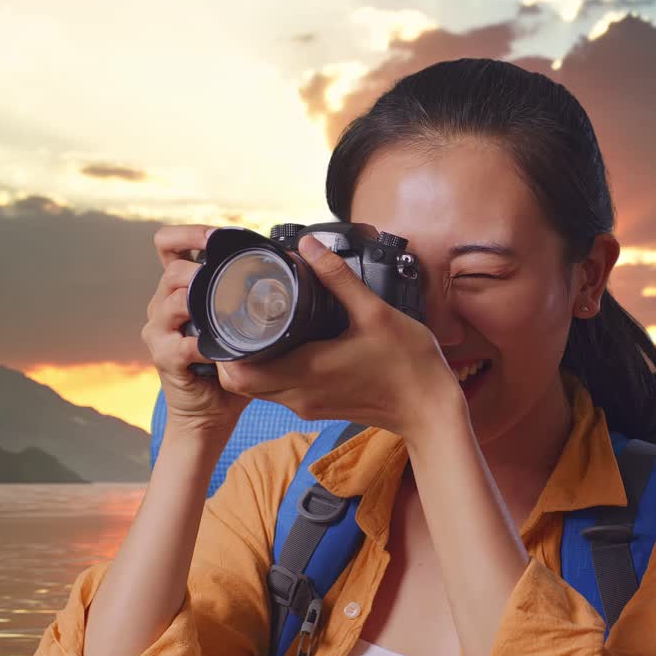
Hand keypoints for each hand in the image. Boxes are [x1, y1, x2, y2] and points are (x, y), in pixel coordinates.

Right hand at [141, 224, 252, 437]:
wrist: (210, 412)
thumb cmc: (229, 366)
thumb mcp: (241, 324)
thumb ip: (253, 298)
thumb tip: (295, 271)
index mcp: (181, 290)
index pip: (169, 246)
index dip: (189, 234)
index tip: (217, 236)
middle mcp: (163, 305)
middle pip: (172, 269)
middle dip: (202, 268)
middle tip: (231, 274)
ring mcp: (160, 331)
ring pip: (173, 299)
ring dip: (202, 300)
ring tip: (227, 307)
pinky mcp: (165, 357)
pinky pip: (182, 344)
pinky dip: (205, 344)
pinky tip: (222, 349)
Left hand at [213, 234, 462, 440]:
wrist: (429, 410)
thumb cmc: (409, 365)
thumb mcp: (374, 312)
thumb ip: (337, 277)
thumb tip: (309, 245)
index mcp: (307, 371)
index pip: (239, 373)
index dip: (225, 347)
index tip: (230, 316)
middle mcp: (300, 395)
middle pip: (241, 382)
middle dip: (233, 350)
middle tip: (239, 315)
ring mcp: (308, 405)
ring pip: (258, 389)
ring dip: (251, 362)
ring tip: (260, 325)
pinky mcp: (318, 407)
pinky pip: (279, 391)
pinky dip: (272, 370)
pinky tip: (288, 343)